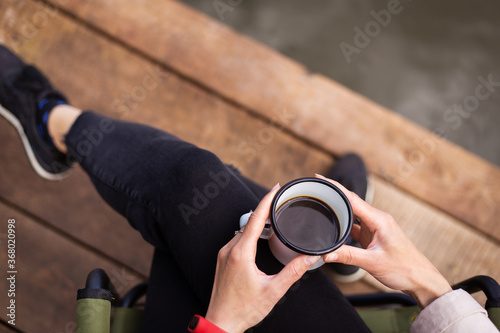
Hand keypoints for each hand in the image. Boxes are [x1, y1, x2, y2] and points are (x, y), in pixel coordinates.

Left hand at [205, 184, 319, 332]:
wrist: (221, 323)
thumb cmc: (244, 309)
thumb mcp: (273, 291)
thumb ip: (293, 272)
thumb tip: (309, 258)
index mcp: (241, 253)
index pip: (256, 218)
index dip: (267, 201)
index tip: (276, 188)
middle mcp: (229, 249)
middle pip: (249, 221)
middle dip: (265, 209)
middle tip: (280, 201)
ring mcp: (224, 254)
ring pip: (242, 230)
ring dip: (257, 222)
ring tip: (274, 217)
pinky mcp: (222, 260)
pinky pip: (237, 239)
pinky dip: (250, 232)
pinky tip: (260, 236)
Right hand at [316, 174, 451, 307]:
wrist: (420, 279)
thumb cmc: (404, 269)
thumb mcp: (372, 263)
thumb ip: (347, 256)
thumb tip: (326, 254)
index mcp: (379, 220)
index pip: (352, 199)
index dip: (335, 187)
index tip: (320, 177)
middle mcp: (377, 219)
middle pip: (350, 202)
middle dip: (333, 195)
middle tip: (315, 191)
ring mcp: (375, 227)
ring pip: (352, 214)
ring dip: (338, 210)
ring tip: (320, 206)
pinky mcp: (373, 236)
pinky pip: (355, 226)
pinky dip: (343, 225)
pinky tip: (334, 227)